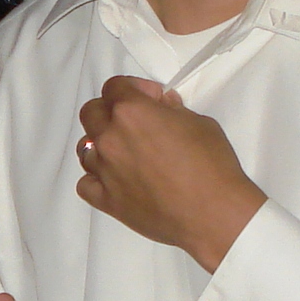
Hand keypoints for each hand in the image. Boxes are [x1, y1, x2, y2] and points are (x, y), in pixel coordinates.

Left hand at [76, 77, 263, 270]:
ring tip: (127, 153)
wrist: (213, 213)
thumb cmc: (213, 165)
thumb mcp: (200, 123)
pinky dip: (97, 179)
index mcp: (131, 112)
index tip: (151, 99)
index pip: (114, 86)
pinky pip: (85, 184)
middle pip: (91, 113)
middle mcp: (111, 138)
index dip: (133, 88)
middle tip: (135, 123)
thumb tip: (162, 107)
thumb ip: (173, 111)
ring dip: (102, 145)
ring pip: (85, 148)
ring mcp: (104, 170)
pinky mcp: (106, 200)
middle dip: (111, 111)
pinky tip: (115, 180)